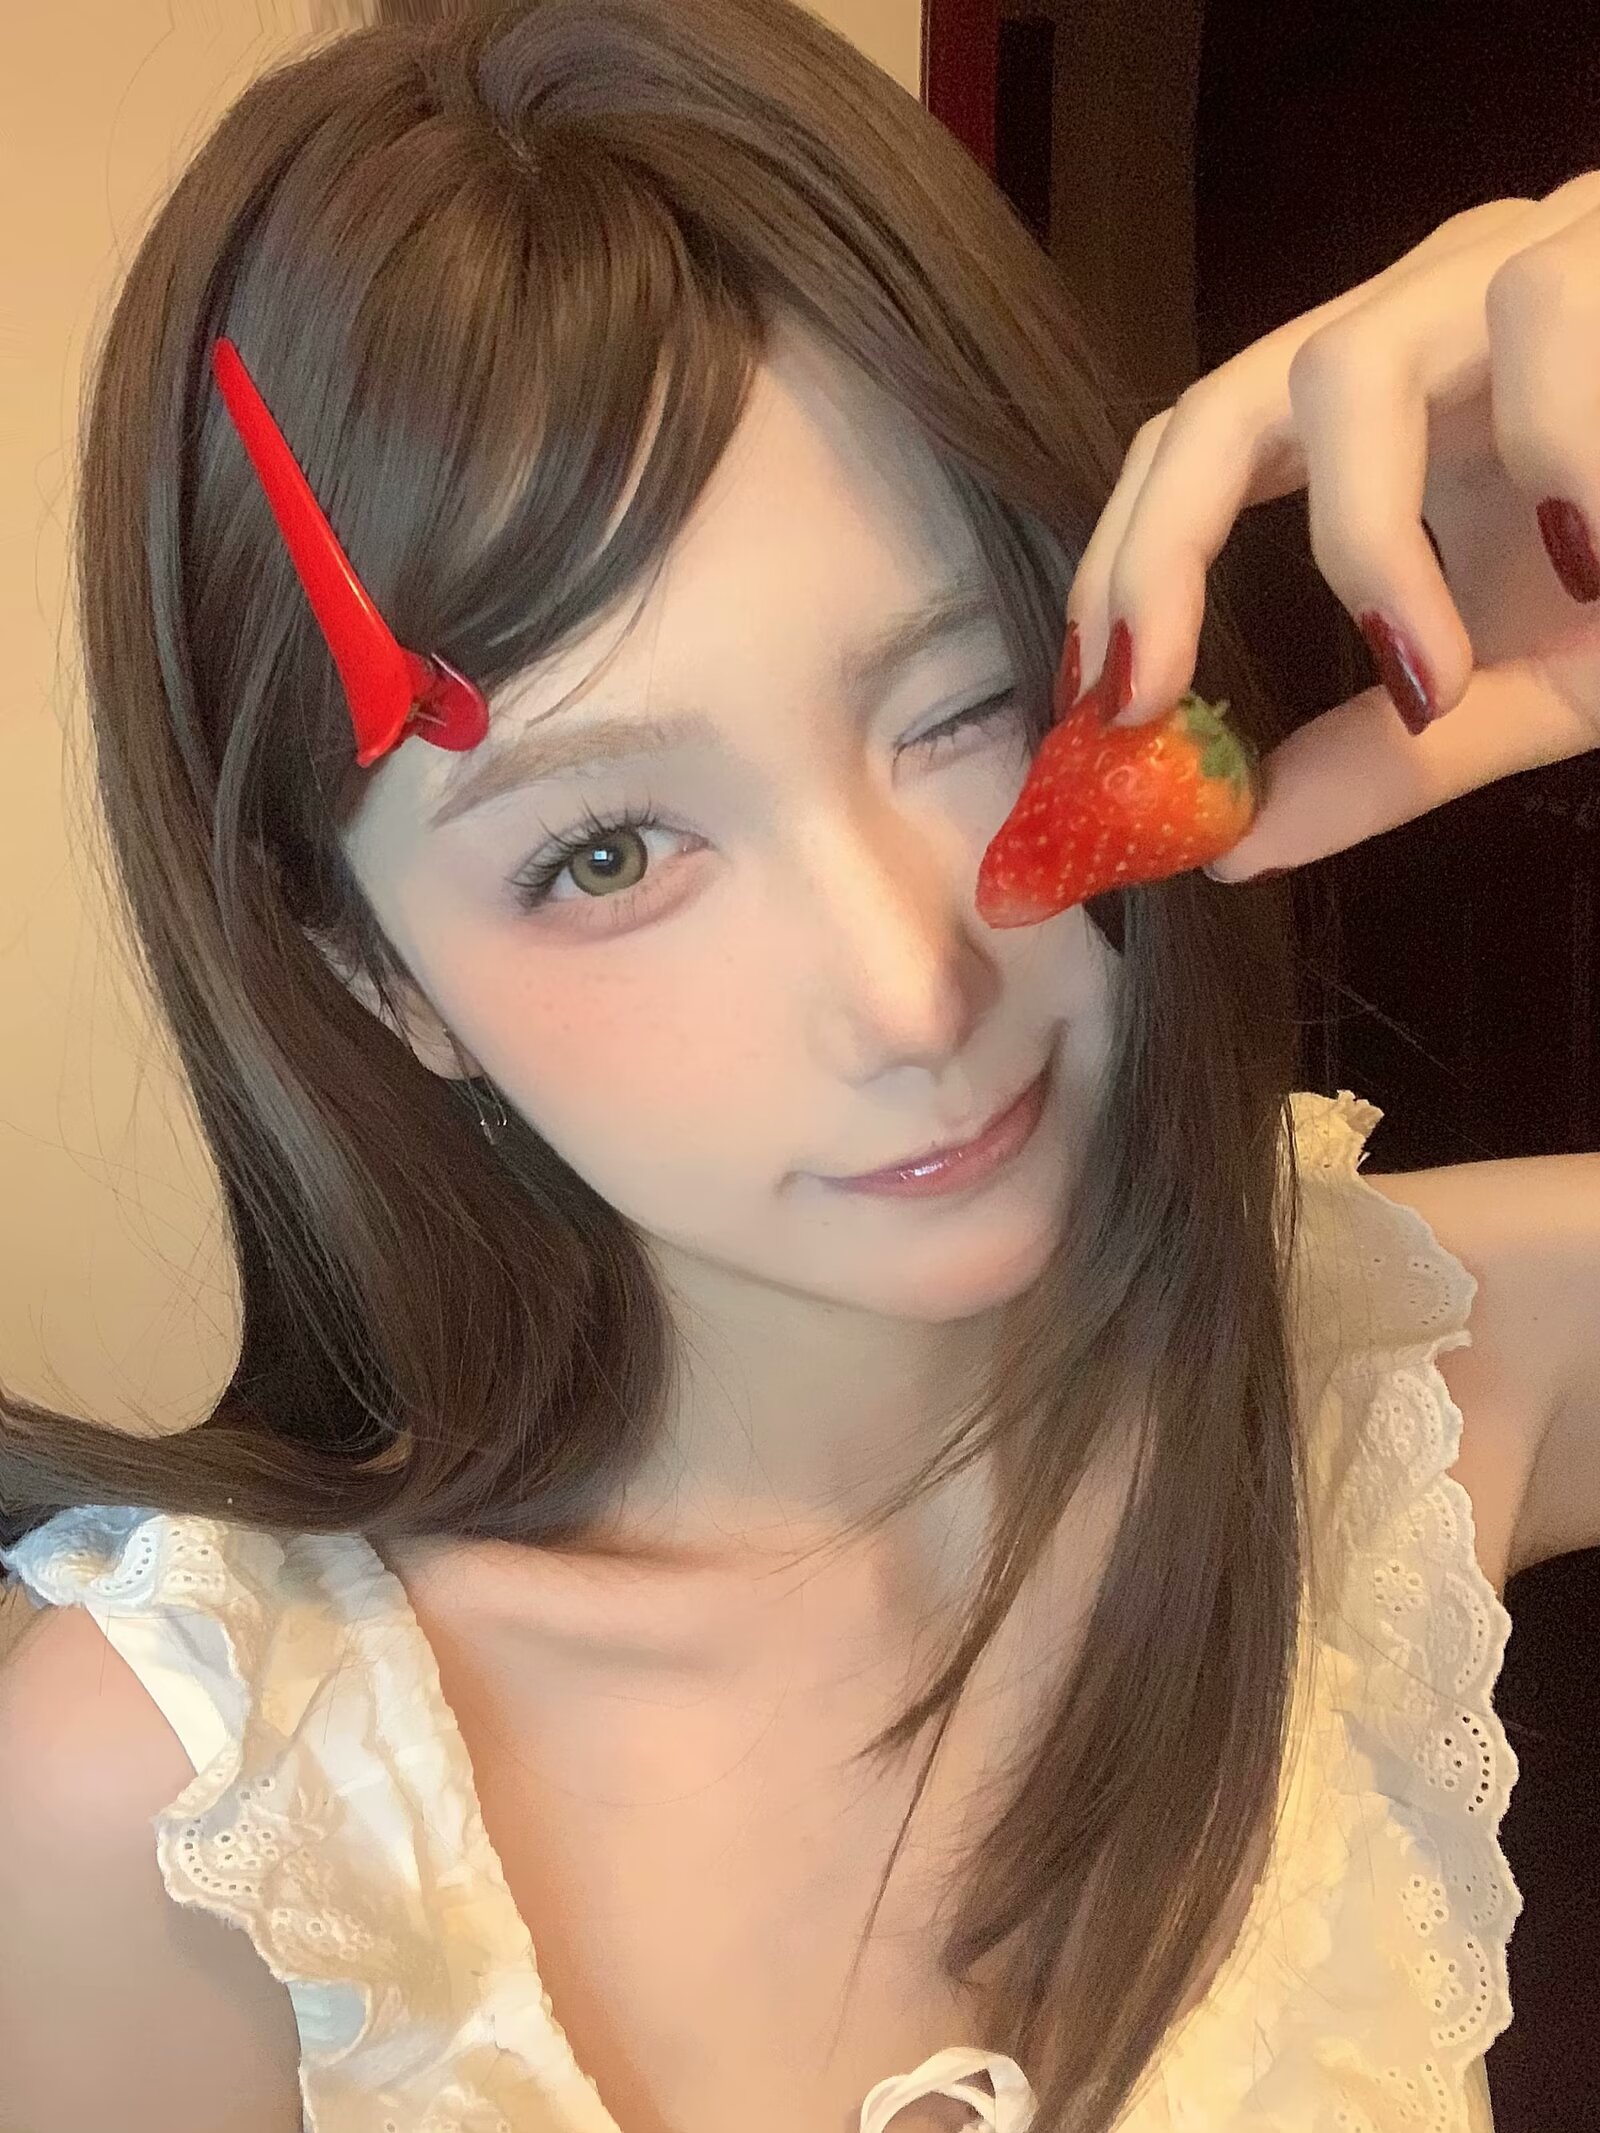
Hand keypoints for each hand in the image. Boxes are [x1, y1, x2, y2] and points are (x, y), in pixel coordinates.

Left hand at [1063, 172, 1599, 880]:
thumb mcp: (1525, 681)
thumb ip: (1389, 756)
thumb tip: (1231, 851)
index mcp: (1388, 402)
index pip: (1197, 460)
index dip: (1123, 573)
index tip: (1092, 708)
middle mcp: (1421, 313)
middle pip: (1219, 400)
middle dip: (1158, 556)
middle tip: (1144, 696)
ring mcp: (1513, 260)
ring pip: (1353, 368)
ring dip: (1369, 549)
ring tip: (1440, 679)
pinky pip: (1543, 331)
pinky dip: (1553, 465)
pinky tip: (1598, 562)